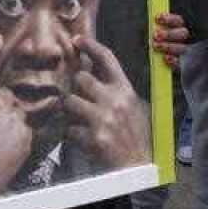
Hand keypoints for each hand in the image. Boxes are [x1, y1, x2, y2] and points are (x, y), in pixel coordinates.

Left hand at [65, 36, 150, 169]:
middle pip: (81, 78)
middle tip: (78, 99)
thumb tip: (94, 74)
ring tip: (78, 120)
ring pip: (70, 101)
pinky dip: (72, 135)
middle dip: (76, 88)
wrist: (137, 168)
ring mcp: (103, 119)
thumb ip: (115, 91)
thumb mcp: (132, 108)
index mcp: (125, 91)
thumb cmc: (134, 137)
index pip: (108, 59)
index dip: (90, 45)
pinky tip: (83, 140)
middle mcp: (114, 101)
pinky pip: (69, 129)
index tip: (76, 40)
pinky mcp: (93, 137)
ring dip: (69, 111)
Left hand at [151, 12, 189, 69]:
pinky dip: (174, 61)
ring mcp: (185, 54)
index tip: (157, 18)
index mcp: (178, 30)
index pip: (178, 21)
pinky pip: (181, 64)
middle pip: (183, 33)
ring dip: (169, 46)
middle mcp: (184, 40)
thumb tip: (149, 23)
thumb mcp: (152, 37)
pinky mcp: (183, 67)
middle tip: (156, 35)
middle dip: (169, 33)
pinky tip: (166, 58)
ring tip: (156, 46)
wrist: (157, 72)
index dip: (169, 19)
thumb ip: (153, 28)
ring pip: (183, 48)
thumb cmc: (153, 47)